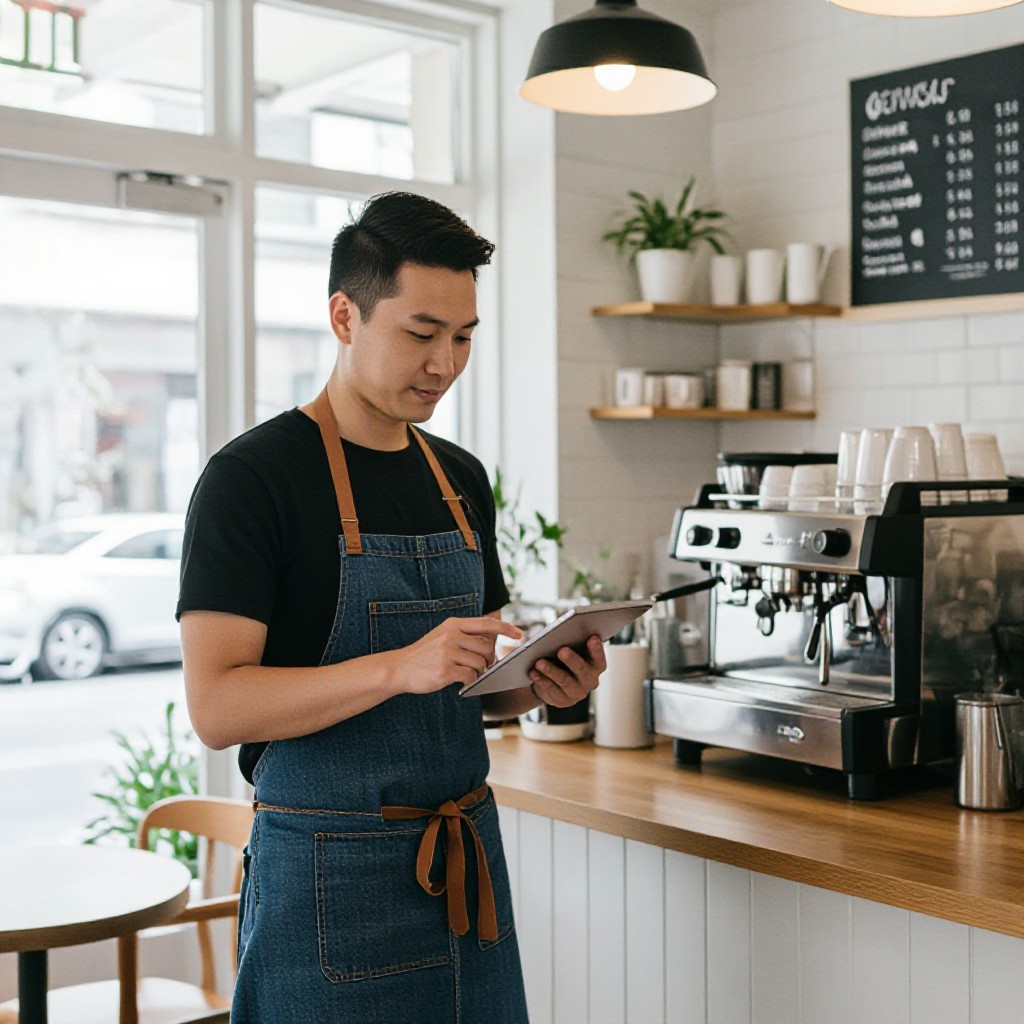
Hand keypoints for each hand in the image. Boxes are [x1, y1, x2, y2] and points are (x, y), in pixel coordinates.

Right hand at [389, 616, 523, 694]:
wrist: (399, 668)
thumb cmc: (425, 654)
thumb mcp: (443, 636)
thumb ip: (465, 635)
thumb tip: (492, 642)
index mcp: (453, 624)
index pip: (487, 623)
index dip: (506, 628)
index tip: (520, 634)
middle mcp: (451, 635)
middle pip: (486, 647)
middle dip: (489, 659)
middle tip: (482, 666)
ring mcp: (447, 652)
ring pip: (480, 663)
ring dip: (478, 672)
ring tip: (467, 673)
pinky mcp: (445, 670)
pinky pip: (470, 676)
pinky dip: (469, 681)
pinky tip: (460, 681)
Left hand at [529, 636, 605, 707]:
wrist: (552, 682)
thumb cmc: (563, 659)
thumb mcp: (570, 650)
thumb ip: (571, 642)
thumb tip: (561, 632)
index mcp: (595, 666)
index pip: (599, 658)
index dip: (597, 649)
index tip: (592, 638)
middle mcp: (590, 681)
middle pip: (583, 670)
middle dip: (572, 660)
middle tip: (562, 650)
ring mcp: (577, 693)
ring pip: (565, 681)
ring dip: (552, 671)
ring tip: (539, 662)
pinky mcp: (563, 701)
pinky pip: (551, 690)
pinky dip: (542, 680)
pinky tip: (533, 672)